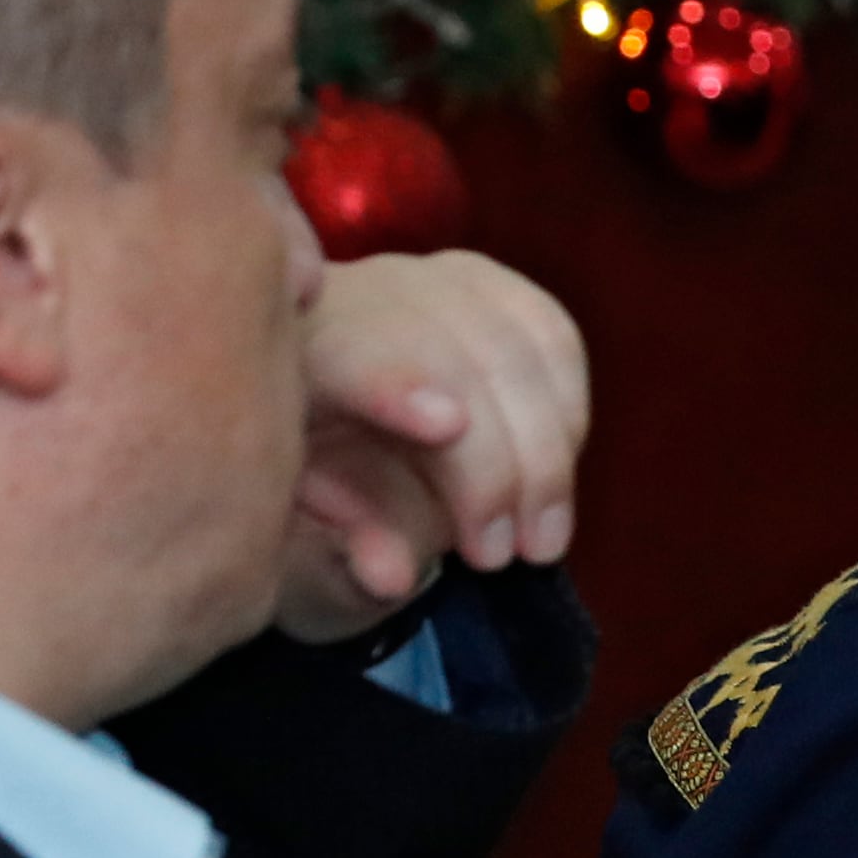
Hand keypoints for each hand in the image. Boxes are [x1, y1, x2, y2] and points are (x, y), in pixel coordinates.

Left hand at [273, 252, 588, 644]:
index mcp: (288, 359)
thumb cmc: (314, 505)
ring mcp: (423, 282)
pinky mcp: (485, 286)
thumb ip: (343, 559)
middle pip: (449, 357)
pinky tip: (556, 480)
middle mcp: (352, 299)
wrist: (326, 446)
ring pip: (515, 347)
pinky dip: (569, 415)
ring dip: (547, 453)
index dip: (398, 381)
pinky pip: (553, 339)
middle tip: (504, 557)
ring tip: (542, 539)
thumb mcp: (307, 554)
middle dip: (494, 465)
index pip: (346, 352)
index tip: (447, 426)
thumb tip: (390, 574)